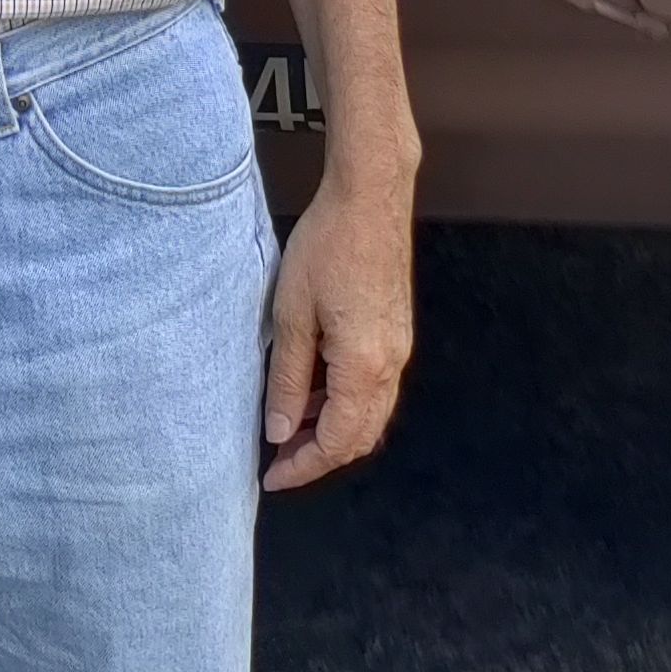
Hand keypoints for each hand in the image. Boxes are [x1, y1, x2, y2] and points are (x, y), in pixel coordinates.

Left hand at [260, 164, 413, 491]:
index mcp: (364, 366)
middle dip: (319, 455)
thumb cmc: (327, 244)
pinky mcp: (397, 330)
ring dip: (332, 428)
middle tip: (278, 457)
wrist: (370, 195)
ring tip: (289, 422)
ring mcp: (399, 347)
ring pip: (370, 413)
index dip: (303, 466)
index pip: (337, 442)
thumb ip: (288, 380)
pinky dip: (346, 401)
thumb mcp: (292, 315)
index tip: (272, 476)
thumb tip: (280, 432)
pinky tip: (315, 386)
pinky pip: (375, 386)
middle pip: (360, 437)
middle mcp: (391, 364)